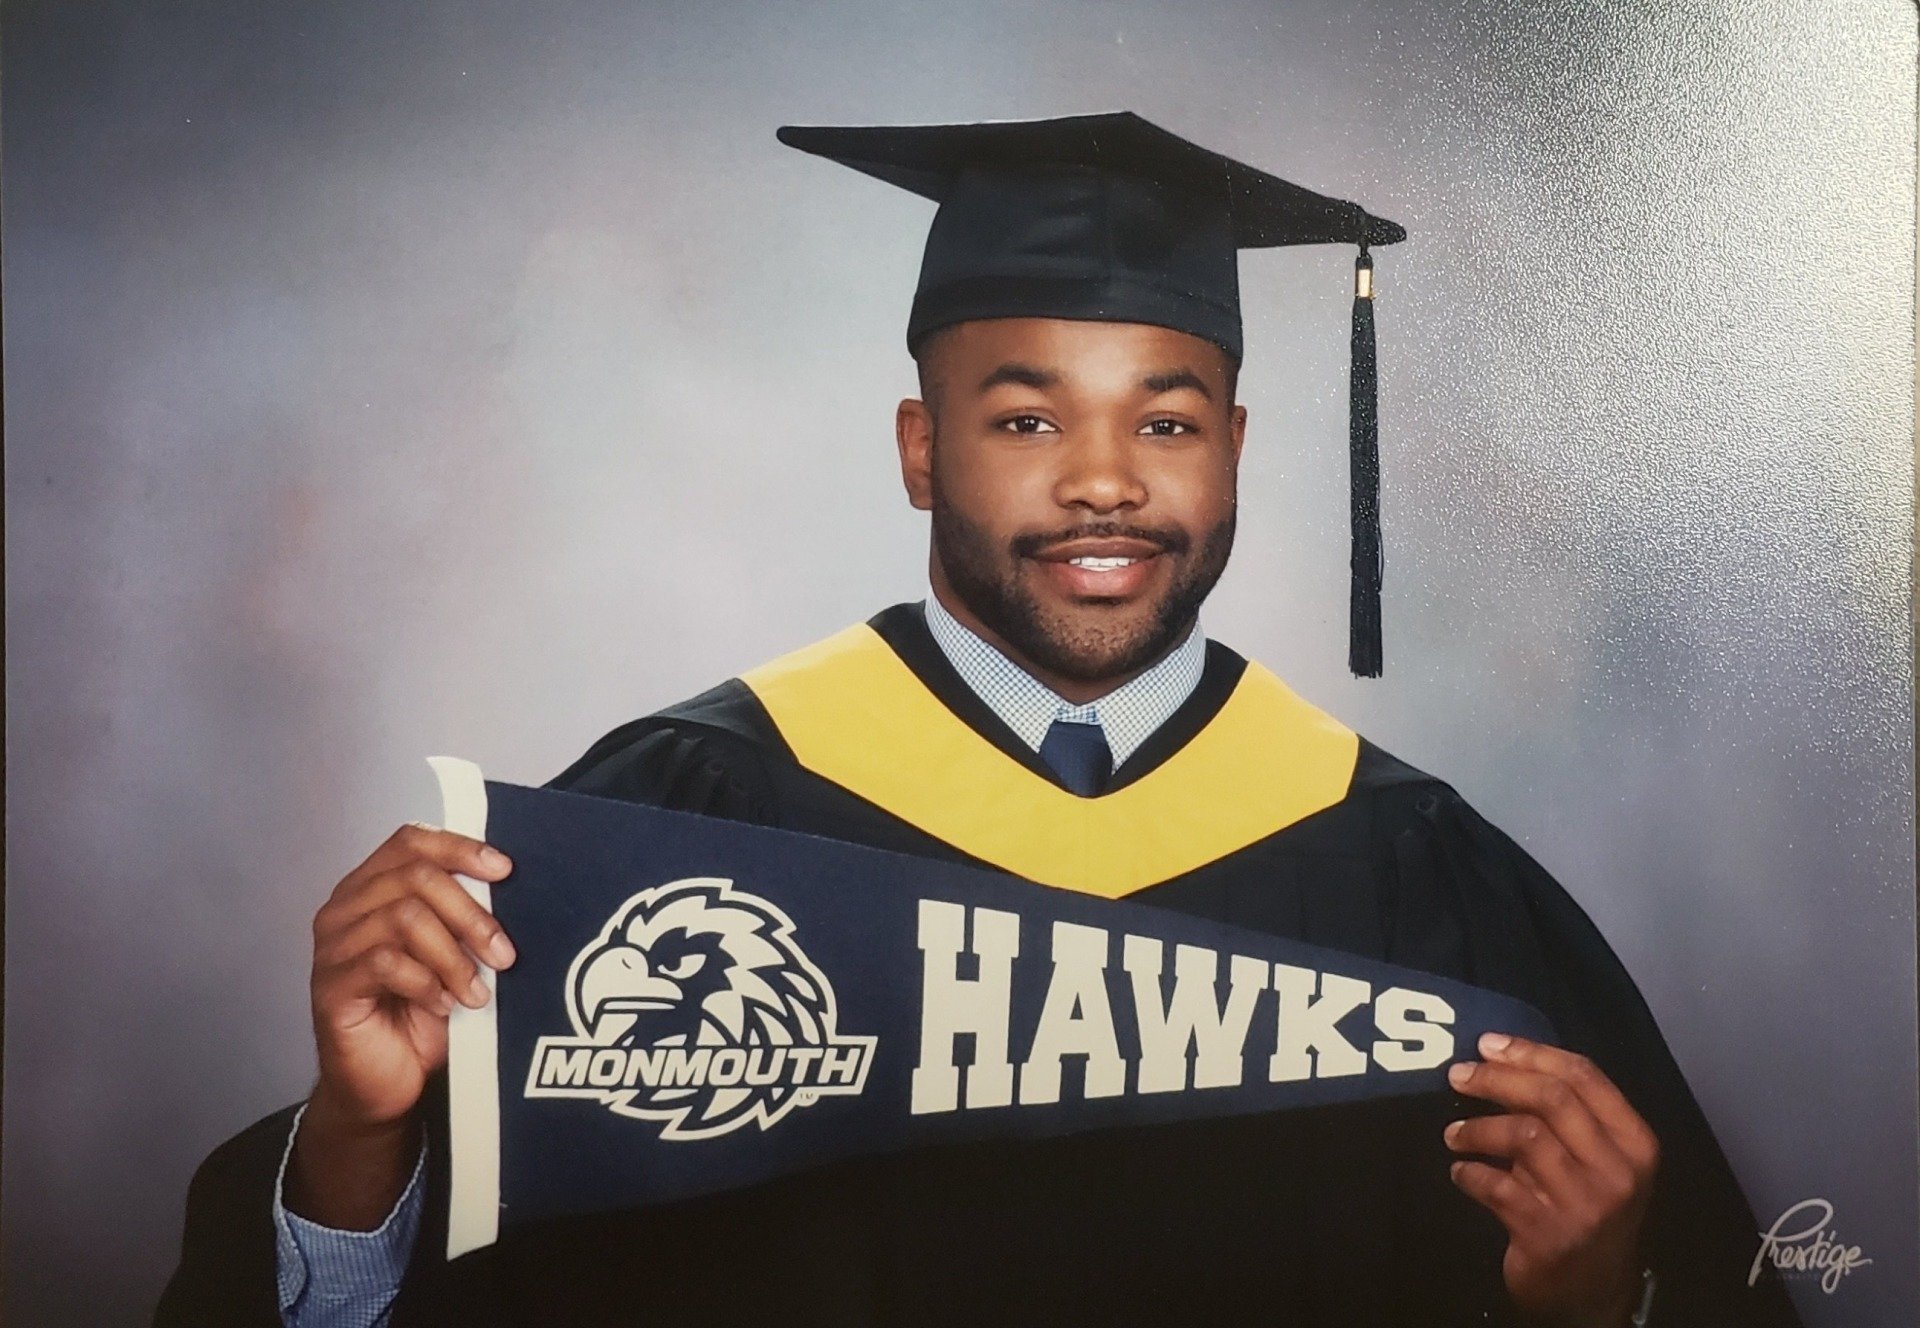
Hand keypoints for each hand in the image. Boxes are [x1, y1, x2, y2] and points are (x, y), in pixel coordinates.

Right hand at [287, 824, 514, 1227]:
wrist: (387, 1083)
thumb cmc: (420, 1016)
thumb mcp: (453, 956)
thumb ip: (466, 918)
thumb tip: (514, 887)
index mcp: (373, 888)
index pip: (411, 841)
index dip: (460, 848)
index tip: (504, 870)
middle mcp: (346, 909)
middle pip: (416, 878)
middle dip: (472, 914)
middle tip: (503, 954)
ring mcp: (333, 947)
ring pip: (404, 918)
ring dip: (453, 956)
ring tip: (476, 990)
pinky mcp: (330, 987)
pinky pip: (385, 963)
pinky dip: (426, 982)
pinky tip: (444, 1005)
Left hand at [1445, 1032, 1657, 1327]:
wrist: (1593, 1294)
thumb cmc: (1588, 1210)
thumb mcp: (1597, 1161)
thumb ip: (1566, 1116)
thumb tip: (1498, 1058)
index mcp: (1635, 1143)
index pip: (1585, 1076)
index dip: (1531, 1052)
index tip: (1488, 1044)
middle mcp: (1618, 1171)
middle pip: (1551, 1098)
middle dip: (1496, 1079)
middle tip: (1456, 1075)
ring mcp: (1585, 1205)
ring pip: (1522, 1135)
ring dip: (1476, 1128)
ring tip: (1454, 1135)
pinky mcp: (1548, 1235)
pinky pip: (1496, 1185)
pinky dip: (1469, 1173)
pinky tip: (1461, 1173)